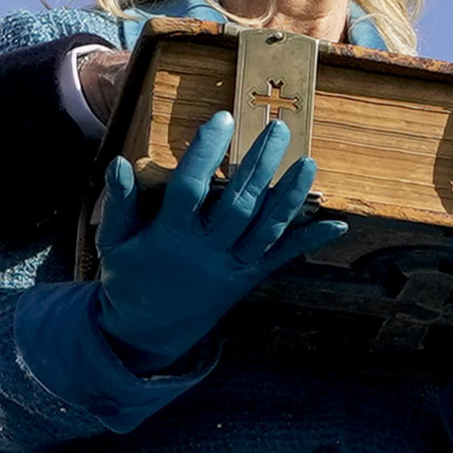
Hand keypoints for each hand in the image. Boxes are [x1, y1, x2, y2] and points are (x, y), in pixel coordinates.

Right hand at [92, 110, 332, 368]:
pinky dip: (309, 241)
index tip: (223, 118)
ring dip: (290, 196)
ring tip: (309, 163)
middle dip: (260, 165)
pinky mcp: (247, 279)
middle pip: (239, 203)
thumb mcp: (114, 242)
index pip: (191, 187)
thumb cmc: (128, 279)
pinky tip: (338, 226)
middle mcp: (207, 250)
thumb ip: (119, 203)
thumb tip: (120, 163)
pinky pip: (281, 258)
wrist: (145, 333)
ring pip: (267, 228)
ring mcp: (231, 266)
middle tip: (278, 129)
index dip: (206, 152)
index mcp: (170, 235)